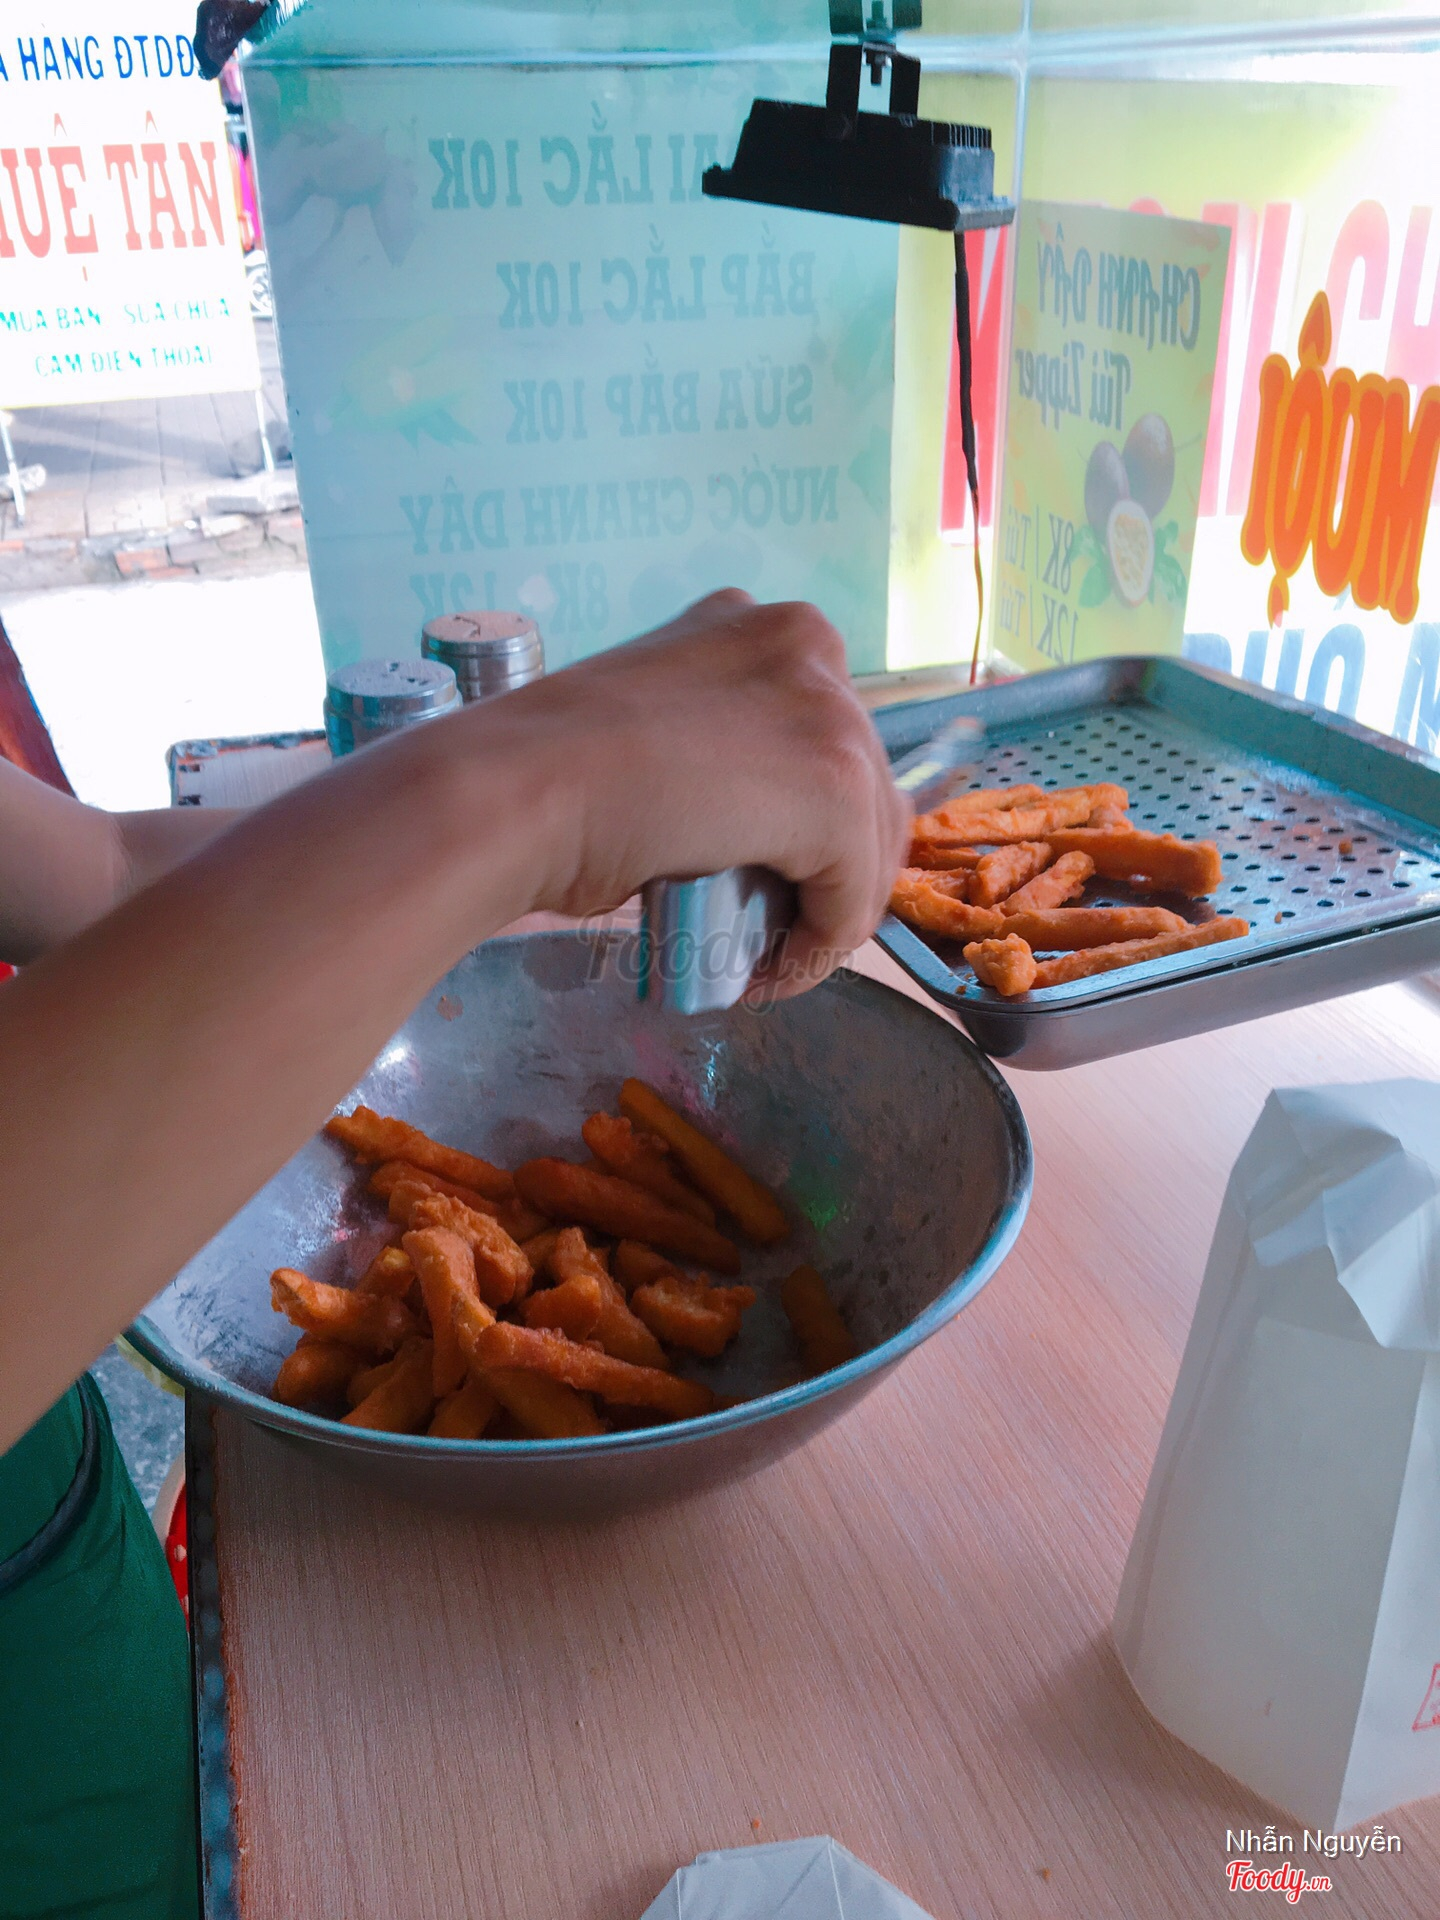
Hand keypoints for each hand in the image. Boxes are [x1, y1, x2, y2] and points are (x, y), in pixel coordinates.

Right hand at [523, 591, 910, 995]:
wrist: (516, 791)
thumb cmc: (546, 772)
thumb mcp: (654, 732)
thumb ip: (720, 750)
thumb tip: (754, 822)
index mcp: (765, 627)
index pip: (826, 741)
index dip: (801, 825)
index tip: (752, 879)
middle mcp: (813, 649)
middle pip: (862, 791)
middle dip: (822, 873)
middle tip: (757, 930)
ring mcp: (832, 715)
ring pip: (867, 850)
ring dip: (821, 919)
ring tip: (755, 960)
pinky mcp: (837, 792)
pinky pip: (851, 902)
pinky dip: (813, 954)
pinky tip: (760, 975)